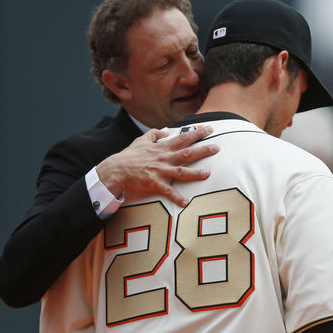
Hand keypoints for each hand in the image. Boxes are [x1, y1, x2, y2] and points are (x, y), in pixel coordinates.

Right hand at [96, 127, 218, 205]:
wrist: (116, 170)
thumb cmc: (129, 156)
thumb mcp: (141, 140)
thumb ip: (155, 134)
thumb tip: (166, 130)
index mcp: (162, 148)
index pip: (183, 138)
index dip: (198, 133)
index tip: (210, 129)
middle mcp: (164, 158)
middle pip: (187, 153)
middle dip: (203, 150)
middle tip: (217, 148)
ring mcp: (160, 171)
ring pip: (181, 171)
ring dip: (195, 173)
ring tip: (208, 173)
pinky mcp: (154, 184)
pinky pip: (168, 191)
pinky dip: (176, 197)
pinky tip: (185, 203)